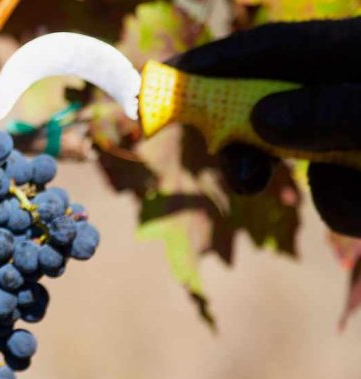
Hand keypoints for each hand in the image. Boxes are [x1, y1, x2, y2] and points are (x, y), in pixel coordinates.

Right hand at [167, 18, 360, 236]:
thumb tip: (260, 116)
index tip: (162, 81)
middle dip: (252, 144)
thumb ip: (335, 112)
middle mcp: (355, 89)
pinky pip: (337, 193)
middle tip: (247, 180)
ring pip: (306, 158)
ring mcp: (360, 137)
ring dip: (326, 185)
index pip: (278, 48)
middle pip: (275, 104)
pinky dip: (350, 205)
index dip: (217, 61)